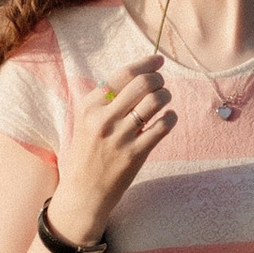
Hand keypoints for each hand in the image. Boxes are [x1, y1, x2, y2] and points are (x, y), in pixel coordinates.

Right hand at [47, 59, 176, 250]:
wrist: (84, 191)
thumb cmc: (87, 151)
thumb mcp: (86, 121)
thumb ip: (105, 99)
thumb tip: (137, 73)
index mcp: (90, 106)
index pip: (123, 74)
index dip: (146, 64)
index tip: (158, 61)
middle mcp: (104, 119)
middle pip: (142, 83)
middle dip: (158, 79)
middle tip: (161, 83)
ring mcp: (120, 137)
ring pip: (155, 101)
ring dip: (165, 95)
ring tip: (164, 99)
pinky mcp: (135, 154)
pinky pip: (162, 126)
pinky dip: (170, 118)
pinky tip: (167, 118)